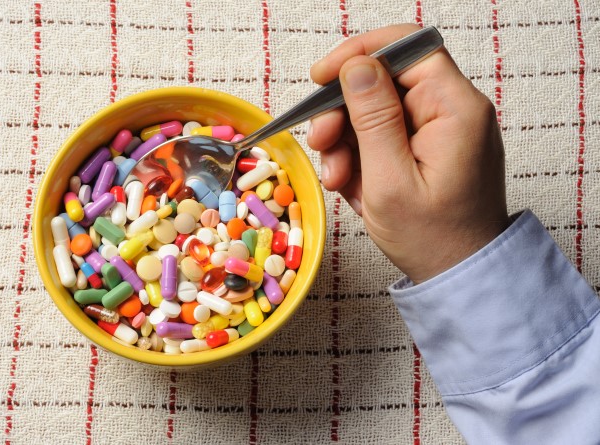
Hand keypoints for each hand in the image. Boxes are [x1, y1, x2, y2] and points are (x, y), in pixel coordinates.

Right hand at [308, 24, 510, 282]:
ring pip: (378, 110)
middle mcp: (452, 111)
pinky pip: (384, 136)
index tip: (321, 76)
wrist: (459, 277)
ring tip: (337, 178)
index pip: (407, 48)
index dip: (360, 53)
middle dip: (344, 110)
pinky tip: (352, 184)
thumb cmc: (433, 239)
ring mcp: (440, 130)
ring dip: (347, 139)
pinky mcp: (427, 148)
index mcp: (455, 110)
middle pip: (386, 81)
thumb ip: (373, 118)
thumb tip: (356, 66)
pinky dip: (360, 155)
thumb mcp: (389, 181)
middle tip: (321, 141)